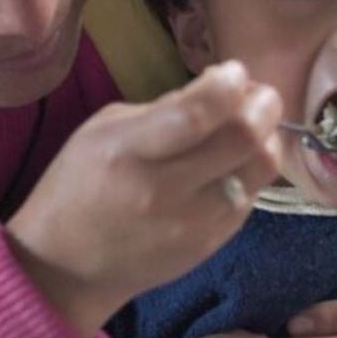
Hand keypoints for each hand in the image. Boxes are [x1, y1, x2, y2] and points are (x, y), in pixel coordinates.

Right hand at [6, 61, 281, 336]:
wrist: (69, 267)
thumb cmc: (79, 185)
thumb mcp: (104, 130)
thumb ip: (163, 108)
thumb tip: (218, 89)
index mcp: (129, 152)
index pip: (197, 114)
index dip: (229, 84)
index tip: (232, 71)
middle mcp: (166, 190)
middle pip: (243, 139)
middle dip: (263, 104)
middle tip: (256, 94)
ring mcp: (193, 223)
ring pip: (260, 170)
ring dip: (267, 138)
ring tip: (254, 126)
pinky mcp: (211, 245)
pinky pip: (251, 197)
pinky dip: (252, 171)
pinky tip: (236, 161)